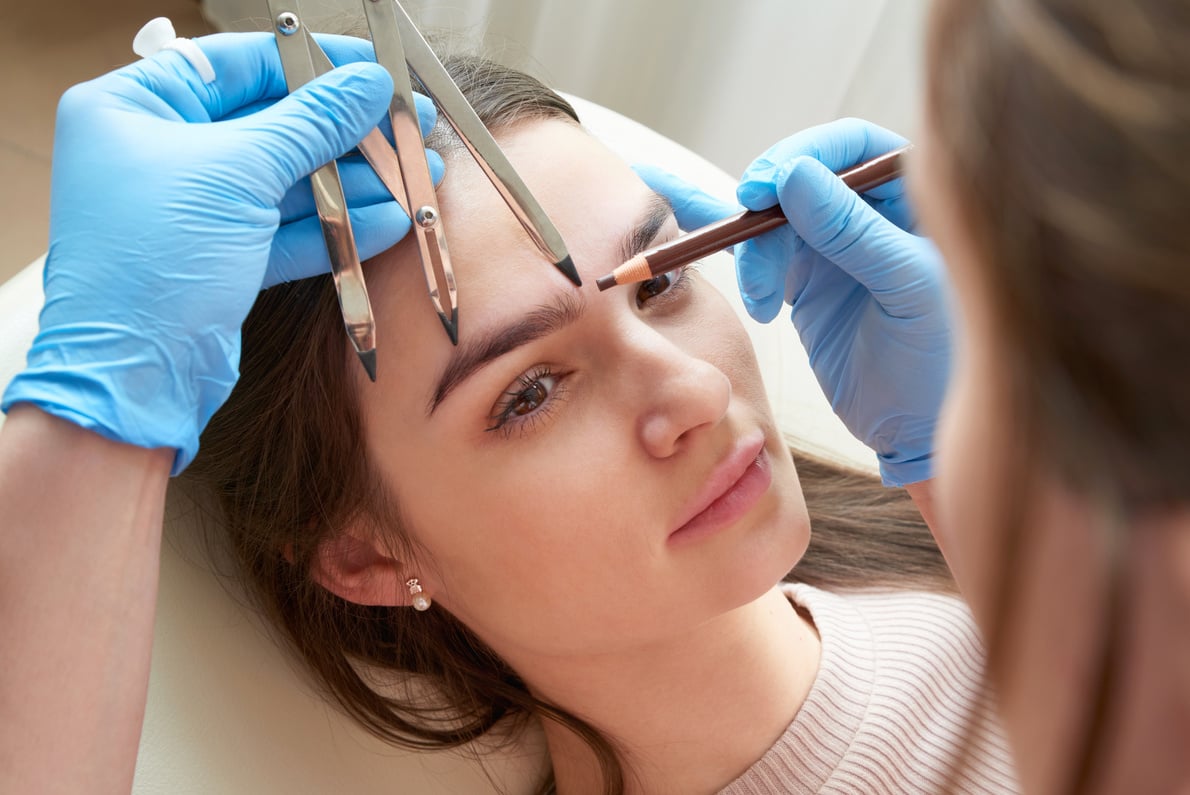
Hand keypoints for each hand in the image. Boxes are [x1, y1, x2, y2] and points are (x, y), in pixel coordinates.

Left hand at [1, 32, 442, 473]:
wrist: (135, 377)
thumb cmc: (156, 259)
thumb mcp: (238, 172)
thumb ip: (311, 123)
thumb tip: (370, 83)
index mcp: (136, 107)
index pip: (238, 65)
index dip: (311, 63)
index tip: (372, 67)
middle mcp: (161, 152)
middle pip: (272, 124)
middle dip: (347, 130)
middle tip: (412, 122)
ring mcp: (194, 210)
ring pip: (289, 182)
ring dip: (357, 181)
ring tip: (421, 173)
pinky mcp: (223, 259)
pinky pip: (288, 231)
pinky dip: (338, 227)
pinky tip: (393, 221)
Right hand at [638, 119, 950, 485]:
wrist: (919, 428)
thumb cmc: (941, 358)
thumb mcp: (906, 289)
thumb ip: (852, 231)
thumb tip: (793, 174)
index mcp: (910, 197)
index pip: (850, 146)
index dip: (802, 155)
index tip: (764, 188)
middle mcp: (868, 211)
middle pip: (797, 180)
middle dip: (765, 214)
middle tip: (746, 246)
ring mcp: (831, 244)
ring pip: (770, 220)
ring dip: (751, 255)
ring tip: (761, 304)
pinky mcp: (803, 279)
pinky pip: (757, 252)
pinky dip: (726, 253)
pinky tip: (677, 236)